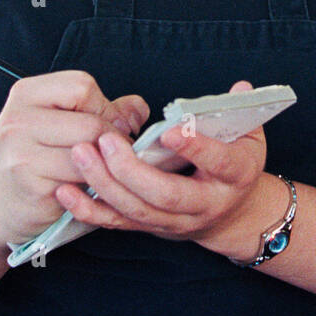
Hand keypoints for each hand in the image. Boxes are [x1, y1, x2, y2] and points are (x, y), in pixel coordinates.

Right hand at [0, 70, 147, 244]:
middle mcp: (16, 119)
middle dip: (109, 141)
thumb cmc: (44, 157)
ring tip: (97, 169)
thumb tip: (139, 110)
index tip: (108, 124)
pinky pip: (79, 182)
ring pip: (88, 154)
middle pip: (90, 123)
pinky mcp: (29, 184)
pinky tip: (82, 188)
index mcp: (26, 93)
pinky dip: (90, 186)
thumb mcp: (70, 122)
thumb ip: (108, 109)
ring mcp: (19, 153)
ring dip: (102, 166)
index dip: (104, 107)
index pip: (82, 86)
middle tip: (110, 153)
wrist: (9, 203)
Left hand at [56, 80, 270, 251]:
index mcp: (235, 176)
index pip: (217, 163)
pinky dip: (90, 211)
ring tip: (80, 154)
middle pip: (166, 193)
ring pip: (137, 210)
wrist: (233, 214)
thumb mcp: (250, 136)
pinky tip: (66, 193)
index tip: (168, 131)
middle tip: (105, 140)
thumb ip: (241, 110)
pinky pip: (118, 223)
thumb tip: (240, 87)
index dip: (195, 148)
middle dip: (132, 170)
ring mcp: (175, 221)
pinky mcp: (152, 228)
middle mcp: (204, 204)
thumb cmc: (238, 163)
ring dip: (105, 185)